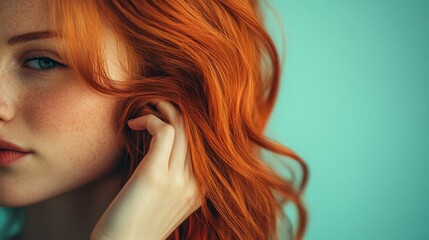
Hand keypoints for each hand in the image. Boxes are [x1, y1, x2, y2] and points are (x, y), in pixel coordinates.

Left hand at [91, 100, 200, 239]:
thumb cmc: (136, 224)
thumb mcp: (165, 201)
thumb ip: (174, 177)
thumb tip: (164, 143)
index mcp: (201, 190)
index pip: (203, 143)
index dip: (186, 121)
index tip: (165, 115)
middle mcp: (196, 184)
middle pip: (196, 129)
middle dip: (175, 108)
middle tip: (154, 104)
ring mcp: (179, 180)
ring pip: (182, 125)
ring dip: (162, 108)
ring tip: (144, 109)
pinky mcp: (156, 176)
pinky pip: (164, 131)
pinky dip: (150, 120)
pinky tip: (134, 124)